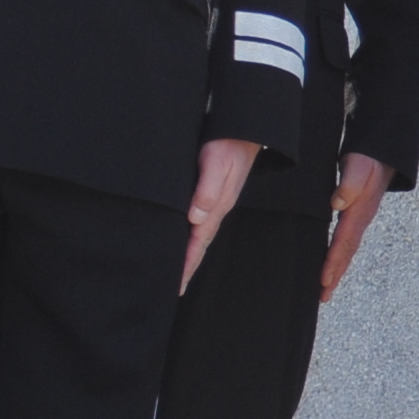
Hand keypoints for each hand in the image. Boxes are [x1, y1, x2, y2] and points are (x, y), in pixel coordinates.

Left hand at [182, 138, 261, 293]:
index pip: (199, 241)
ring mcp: (214, 202)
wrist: (243, 129)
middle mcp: (216, 208)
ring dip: (189, 254)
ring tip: (178, 272)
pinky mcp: (210, 194)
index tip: (177, 283)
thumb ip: (208, 190)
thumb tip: (195, 218)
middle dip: (188, 266)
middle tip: (175, 288)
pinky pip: (198, 222)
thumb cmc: (228, 144)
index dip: (187, 263)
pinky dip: (190, 236)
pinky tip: (185, 238)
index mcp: (218, 206)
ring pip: (199, 235)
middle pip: (200, 244)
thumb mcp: (217, 165)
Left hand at [318, 153, 393, 300]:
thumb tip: (338, 202)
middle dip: (335, 275)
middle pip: (346, 253)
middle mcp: (360, 220)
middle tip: (323, 296)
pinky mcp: (354, 217)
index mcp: (359, 212)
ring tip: (325, 289)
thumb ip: (350, 183)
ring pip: (346, 250)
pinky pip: (345, 242)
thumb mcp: (359, 166)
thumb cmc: (368, 159)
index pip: (344, 241)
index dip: (333, 261)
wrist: (381, 154)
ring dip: (337, 270)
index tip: (324, 279)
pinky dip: (338, 257)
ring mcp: (359, 220)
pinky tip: (331, 265)